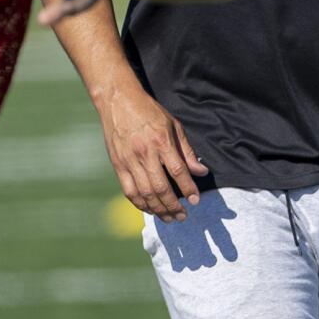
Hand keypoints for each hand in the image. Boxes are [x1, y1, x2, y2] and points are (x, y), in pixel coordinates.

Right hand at [96, 86, 208, 221]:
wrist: (118, 101)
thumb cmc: (148, 111)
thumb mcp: (173, 125)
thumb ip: (186, 150)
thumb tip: (201, 171)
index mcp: (161, 141)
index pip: (178, 171)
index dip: (188, 188)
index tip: (195, 200)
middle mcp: (145, 153)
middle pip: (161, 187)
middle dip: (174, 206)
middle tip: (183, 215)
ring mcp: (129, 160)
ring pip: (145, 193)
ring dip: (158, 209)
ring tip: (169, 218)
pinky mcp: (118, 165)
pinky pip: (129, 191)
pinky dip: (140, 204)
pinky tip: (149, 209)